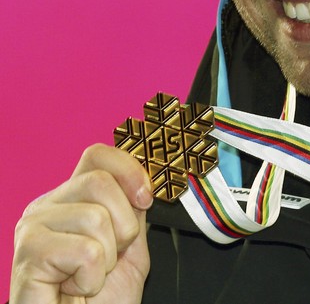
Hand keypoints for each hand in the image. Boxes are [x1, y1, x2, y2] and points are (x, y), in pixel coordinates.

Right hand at [10, 144, 152, 303]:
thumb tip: (143, 180)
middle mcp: (45, 207)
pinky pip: (86, 251)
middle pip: (100, 182)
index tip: (146, 199)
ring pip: (96, 217)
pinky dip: (91, 278)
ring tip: (89, 276)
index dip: (130, 171)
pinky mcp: (28, 255)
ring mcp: (32, 229)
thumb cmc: (100, 300)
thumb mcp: (129, 246)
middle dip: (123, 225)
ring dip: (108, 258)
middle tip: (108, 257)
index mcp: (69, 200)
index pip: (98, 155)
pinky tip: (75, 288)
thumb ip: (132, 210)